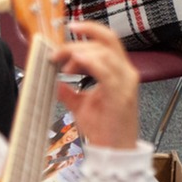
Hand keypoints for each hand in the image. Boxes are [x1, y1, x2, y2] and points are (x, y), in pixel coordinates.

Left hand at [53, 21, 139, 149]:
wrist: (114, 151)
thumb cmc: (103, 129)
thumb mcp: (81, 105)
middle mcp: (127, 72)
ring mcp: (126, 82)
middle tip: (56, 53)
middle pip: (106, 41)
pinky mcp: (120, 94)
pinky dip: (91, 62)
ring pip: (105, 52)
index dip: (89, 30)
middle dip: (77, 43)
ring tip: (63, 65)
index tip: (68, 30)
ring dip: (80, 53)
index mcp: (120, 71)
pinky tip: (77, 61)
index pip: (108, 40)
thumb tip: (54, 82)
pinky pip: (107, 71)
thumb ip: (69, 91)